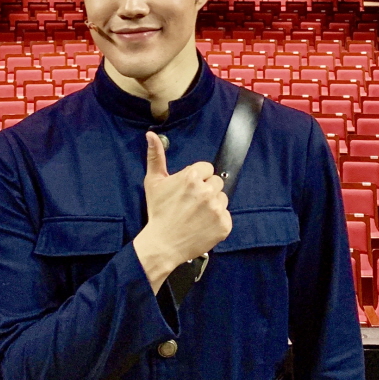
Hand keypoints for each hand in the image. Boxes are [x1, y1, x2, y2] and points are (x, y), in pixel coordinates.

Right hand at [133, 131, 231, 293]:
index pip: (207, 168)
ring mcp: (217, 209)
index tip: (188, 189)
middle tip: (192, 203)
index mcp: (192, 176)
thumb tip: (152, 134)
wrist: (162, 244)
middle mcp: (206, 191)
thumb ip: (156, 156)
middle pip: (216, 182)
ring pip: (222, 198)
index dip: (198, 178)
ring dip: (213, 205)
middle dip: (206, 190)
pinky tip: (203, 225)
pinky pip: (226, 216)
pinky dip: (217, 221)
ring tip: (197, 215)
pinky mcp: (224, 225)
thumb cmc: (158, 212)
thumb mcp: (153, 182)